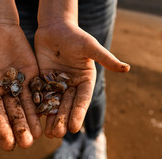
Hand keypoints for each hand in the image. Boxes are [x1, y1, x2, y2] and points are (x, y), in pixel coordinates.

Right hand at [0, 22, 41, 150]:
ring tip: (38, 135)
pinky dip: (43, 101)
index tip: (7, 144)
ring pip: (27, 104)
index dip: (1, 128)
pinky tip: (50, 112)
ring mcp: (20, 82)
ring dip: (33, 119)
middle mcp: (5, 90)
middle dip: (19, 128)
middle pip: (13, 112)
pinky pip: (38, 89)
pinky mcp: (32, 73)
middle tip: (27, 144)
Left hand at [34, 21, 129, 137]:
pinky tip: (35, 118)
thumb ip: (106, 59)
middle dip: (63, 119)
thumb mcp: (90, 47)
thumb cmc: (75, 35)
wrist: (55, 27)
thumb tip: (127, 68)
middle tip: (58, 134)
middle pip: (68, 105)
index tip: (74, 127)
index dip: (78, 113)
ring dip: (51, 118)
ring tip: (47, 133)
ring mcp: (57, 84)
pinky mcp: (43, 81)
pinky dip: (39, 107)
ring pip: (54, 103)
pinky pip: (41, 95)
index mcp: (86, 80)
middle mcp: (72, 85)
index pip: (82, 99)